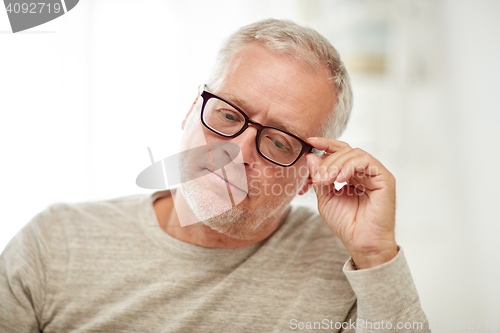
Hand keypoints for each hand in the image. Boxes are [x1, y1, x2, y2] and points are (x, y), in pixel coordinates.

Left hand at [305, 137, 397, 268]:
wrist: (362, 243)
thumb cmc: (346, 224)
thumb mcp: (325, 198)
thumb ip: (319, 178)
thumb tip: (311, 156)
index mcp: (351, 175)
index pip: (339, 152)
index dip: (325, 144)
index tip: (309, 142)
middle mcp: (364, 172)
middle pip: (345, 151)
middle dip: (327, 160)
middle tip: (317, 177)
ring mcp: (375, 174)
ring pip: (354, 154)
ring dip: (336, 164)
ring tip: (326, 179)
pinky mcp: (384, 178)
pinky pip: (366, 161)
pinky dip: (350, 166)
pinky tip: (339, 179)